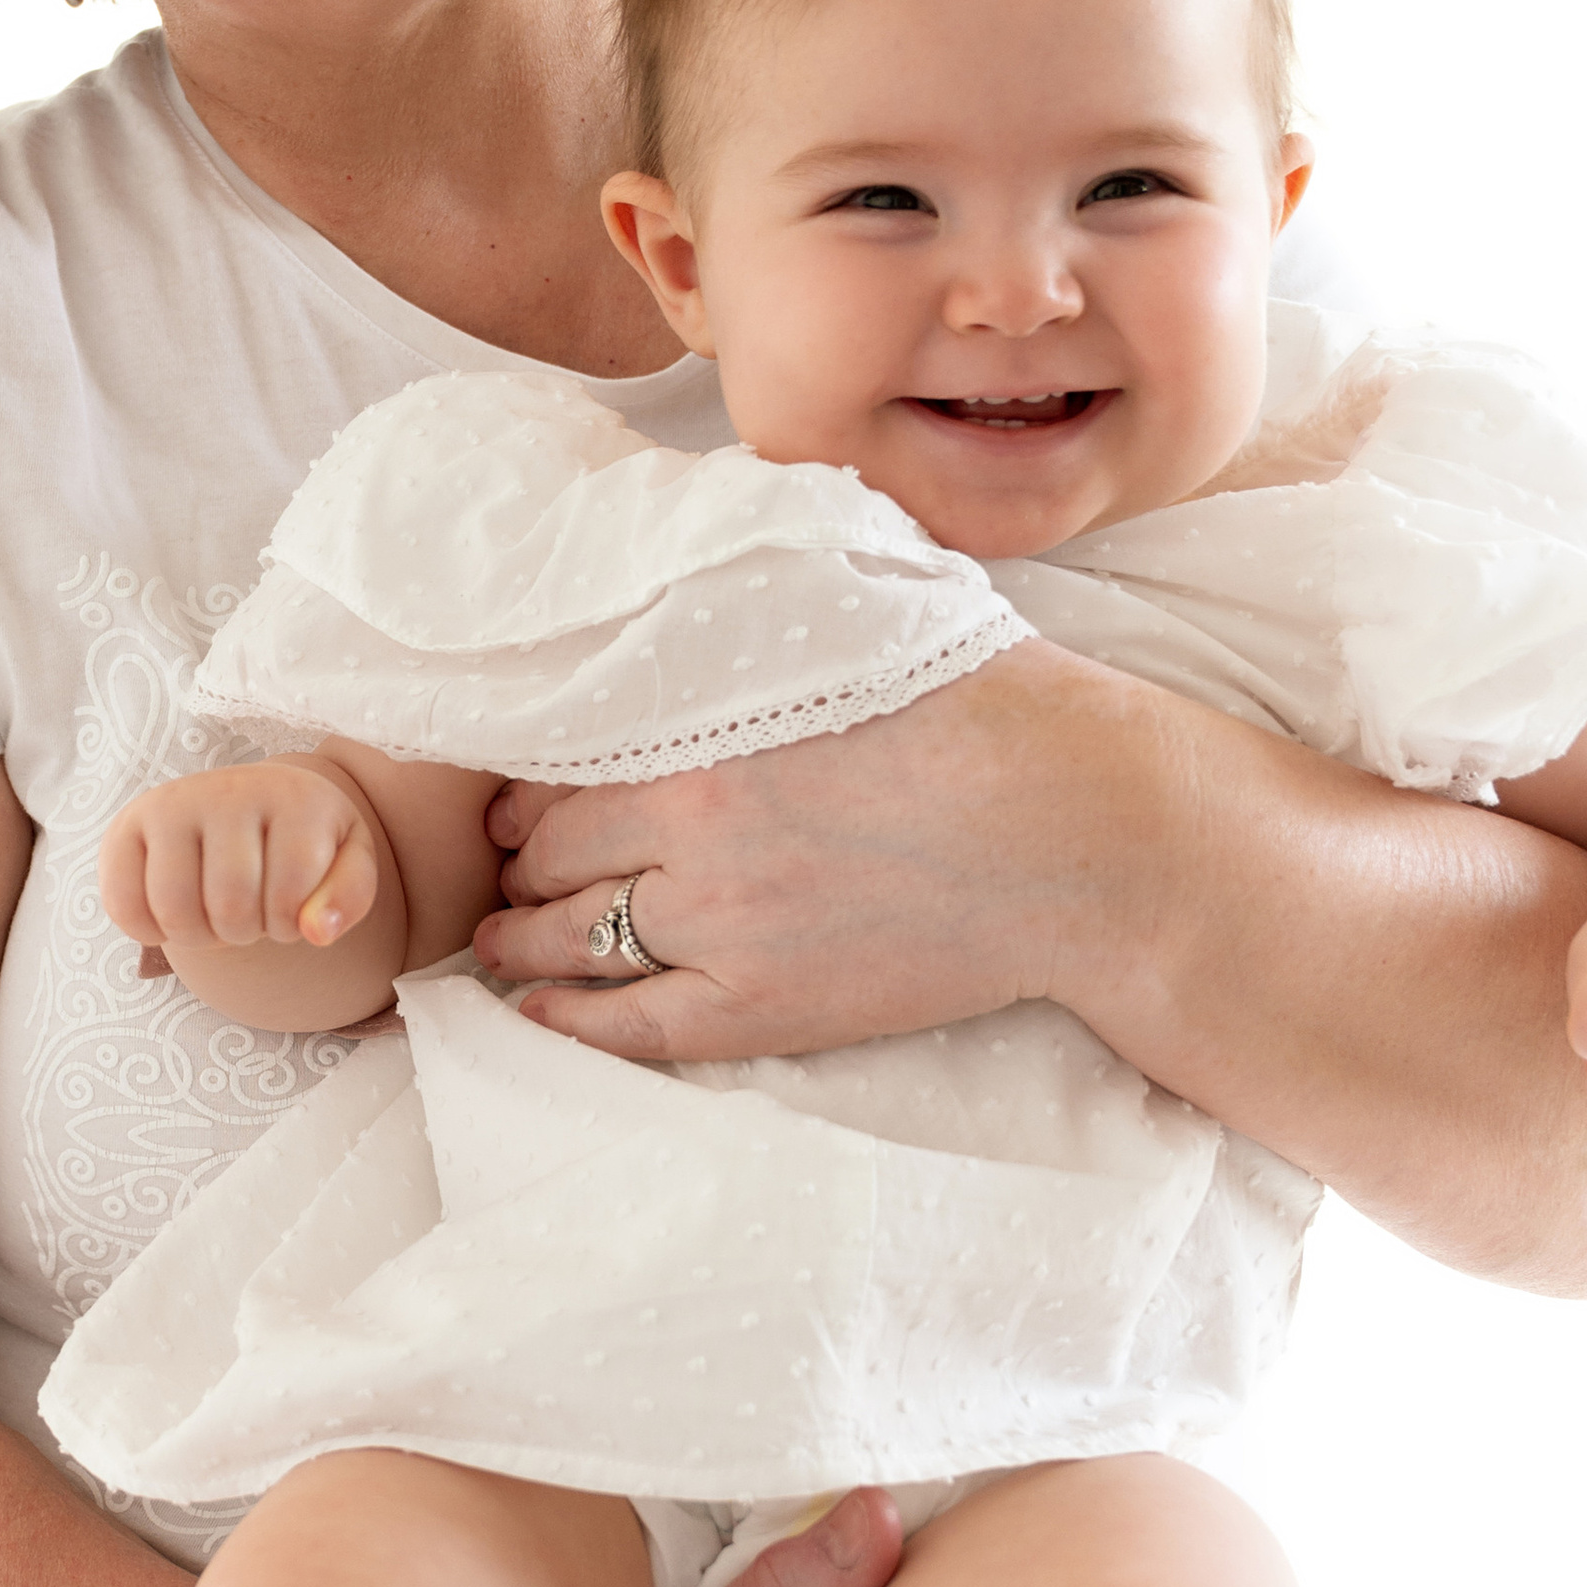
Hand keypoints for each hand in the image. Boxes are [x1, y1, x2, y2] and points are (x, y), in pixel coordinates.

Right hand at [101, 762, 378, 979]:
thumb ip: (349, 897)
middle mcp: (230, 788)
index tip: (290, 908)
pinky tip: (171, 914)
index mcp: (296, 797)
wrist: (246, 805)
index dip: (289, 926)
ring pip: (174, 909)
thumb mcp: (346, 863)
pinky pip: (123, 904)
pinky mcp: (127, 824)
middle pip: (229, 907)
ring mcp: (172, 802)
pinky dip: (147, 930)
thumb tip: (316, 932)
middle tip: (248, 914)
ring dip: (198, 937)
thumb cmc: (301, 843)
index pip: (289, 898)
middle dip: (243, 933)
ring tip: (213, 916)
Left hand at [471, 642, 1139, 1065]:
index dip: (530, 784)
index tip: (519, 793)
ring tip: (503, 936)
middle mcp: (694, 830)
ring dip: (522, 936)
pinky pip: (628, 1025)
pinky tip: (533, 1007)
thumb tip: (701, 561)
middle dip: (523, 858)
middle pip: (553, 852)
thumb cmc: (996, 709)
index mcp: (705, 728)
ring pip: (573, 937)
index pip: (561, 764)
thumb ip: (764, 610)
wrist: (1083, 835)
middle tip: (512, 861)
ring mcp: (725, 927)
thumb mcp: (864, 617)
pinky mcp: (767, 1007)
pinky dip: (566, 1018)